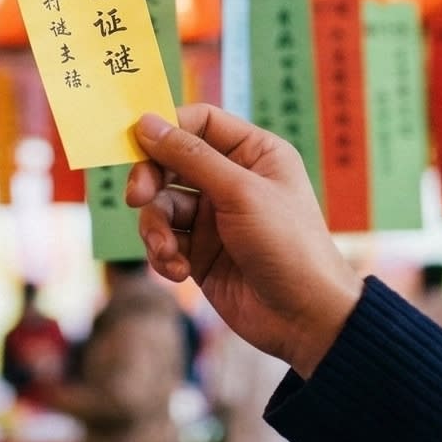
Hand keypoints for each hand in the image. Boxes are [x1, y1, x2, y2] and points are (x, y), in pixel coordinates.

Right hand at [127, 104, 361, 376]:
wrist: (306, 319)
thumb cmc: (288, 245)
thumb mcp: (240, 193)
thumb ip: (190, 156)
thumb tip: (146, 122)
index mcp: (254, 153)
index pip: (199, 122)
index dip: (167, 129)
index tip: (136, 144)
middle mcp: (232, 180)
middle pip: (171, 162)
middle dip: (151, 180)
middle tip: (136, 197)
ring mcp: (214, 218)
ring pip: (162, 205)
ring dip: (156, 228)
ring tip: (168, 253)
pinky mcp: (200, 252)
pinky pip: (165, 240)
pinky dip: (164, 255)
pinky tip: (179, 273)